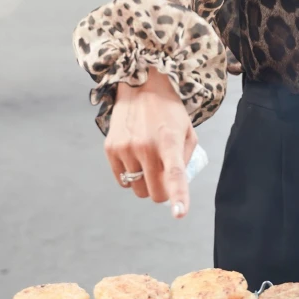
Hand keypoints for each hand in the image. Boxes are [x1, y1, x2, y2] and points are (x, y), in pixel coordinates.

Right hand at [105, 68, 196, 217]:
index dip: (178, 196)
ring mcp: (126, 148)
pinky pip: (121, 180)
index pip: (175, 174)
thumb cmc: (169, 111)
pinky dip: (129, 176)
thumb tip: (174, 186)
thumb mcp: (187, 131)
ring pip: (137, 189)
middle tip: (163, 174)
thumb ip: (185, 159)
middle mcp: (146, 147)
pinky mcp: (110, 149)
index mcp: (169, 142)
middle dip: (161, 190)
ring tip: (147, 160)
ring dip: (144, 182)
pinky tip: (134, 156)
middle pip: (154, 193)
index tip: (180, 214)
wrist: (141, 85)